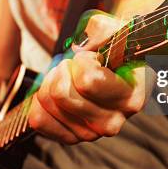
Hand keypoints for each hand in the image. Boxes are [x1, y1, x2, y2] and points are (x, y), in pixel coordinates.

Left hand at [28, 14, 145, 143]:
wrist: (121, 68)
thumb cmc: (120, 49)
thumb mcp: (117, 30)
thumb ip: (102, 31)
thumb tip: (80, 48)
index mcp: (130, 97)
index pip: (87, 82)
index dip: (83, 61)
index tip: (94, 58)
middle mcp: (112, 121)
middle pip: (62, 94)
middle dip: (63, 70)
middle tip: (77, 66)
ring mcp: (91, 134)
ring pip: (48, 103)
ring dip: (53, 82)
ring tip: (71, 77)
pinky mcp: (72, 138)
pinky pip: (38, 119)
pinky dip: (40, 101)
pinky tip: (57, 93)